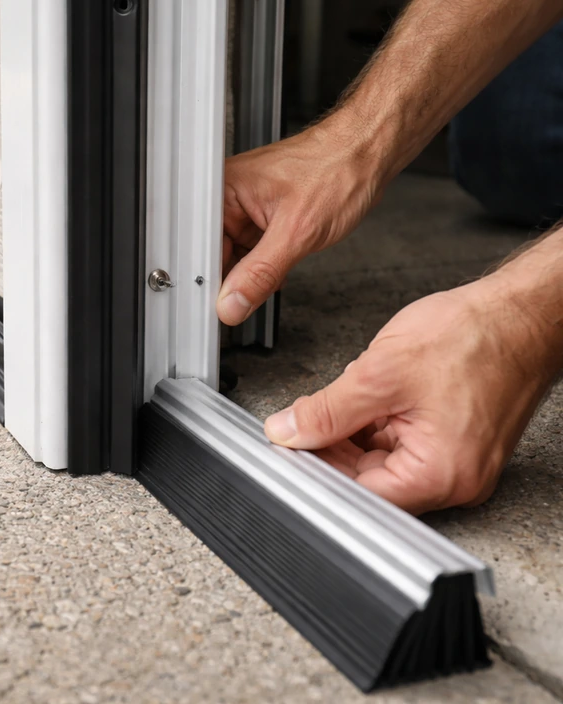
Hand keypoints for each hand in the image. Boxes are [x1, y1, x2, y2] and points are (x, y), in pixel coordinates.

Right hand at [217, 118, 384, 325]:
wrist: (368, 156)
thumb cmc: (337, 169)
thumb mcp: (296, 232)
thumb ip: (260, 274)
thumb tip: (233, 303)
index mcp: (223, 189)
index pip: (201, 247)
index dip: (211, 278)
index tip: (224, 301)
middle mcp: (229, 197)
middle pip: (215, 254)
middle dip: (237, 277)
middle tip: (255, 288)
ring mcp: (246, 208)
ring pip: (236, 257)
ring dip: (255, 271)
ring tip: (279, 262)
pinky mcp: (263, 218)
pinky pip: (253, 252)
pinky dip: (268, 264)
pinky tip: (283, 261)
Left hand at [262, 276, 561, 514]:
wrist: (521, 312)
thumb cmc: (475, 338)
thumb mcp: (379, 374)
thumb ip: (326, 410)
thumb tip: (287, 431)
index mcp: (439, 475)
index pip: (358, 495)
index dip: (317, 472)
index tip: (288, 451)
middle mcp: (453, 480)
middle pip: (368, 480)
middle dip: (332, 447)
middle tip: (304, 417)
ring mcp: (455, 462)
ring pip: (379, 458)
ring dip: (353, 430)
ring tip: (356, 391)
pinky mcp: (453, 442)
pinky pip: (400, 443)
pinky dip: (376, 420)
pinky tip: (373, 391)